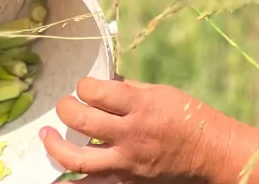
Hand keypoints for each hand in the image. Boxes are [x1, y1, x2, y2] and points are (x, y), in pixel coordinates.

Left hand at [40, 77, 234, 182]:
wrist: (211, 153)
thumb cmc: (187, 117)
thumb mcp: (160, 92)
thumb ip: (127, 90)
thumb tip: (101, 85)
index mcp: (141, 106)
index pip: (97, 92)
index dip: (84, 86)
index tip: (85, 87)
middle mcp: (132, 135)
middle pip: (83, 121)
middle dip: (65, 109)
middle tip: (64, 106)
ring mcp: (128, 162)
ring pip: (79, 159)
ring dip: (55, 146)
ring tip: (47, 135)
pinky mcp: (127, 180)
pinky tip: (52, 181)